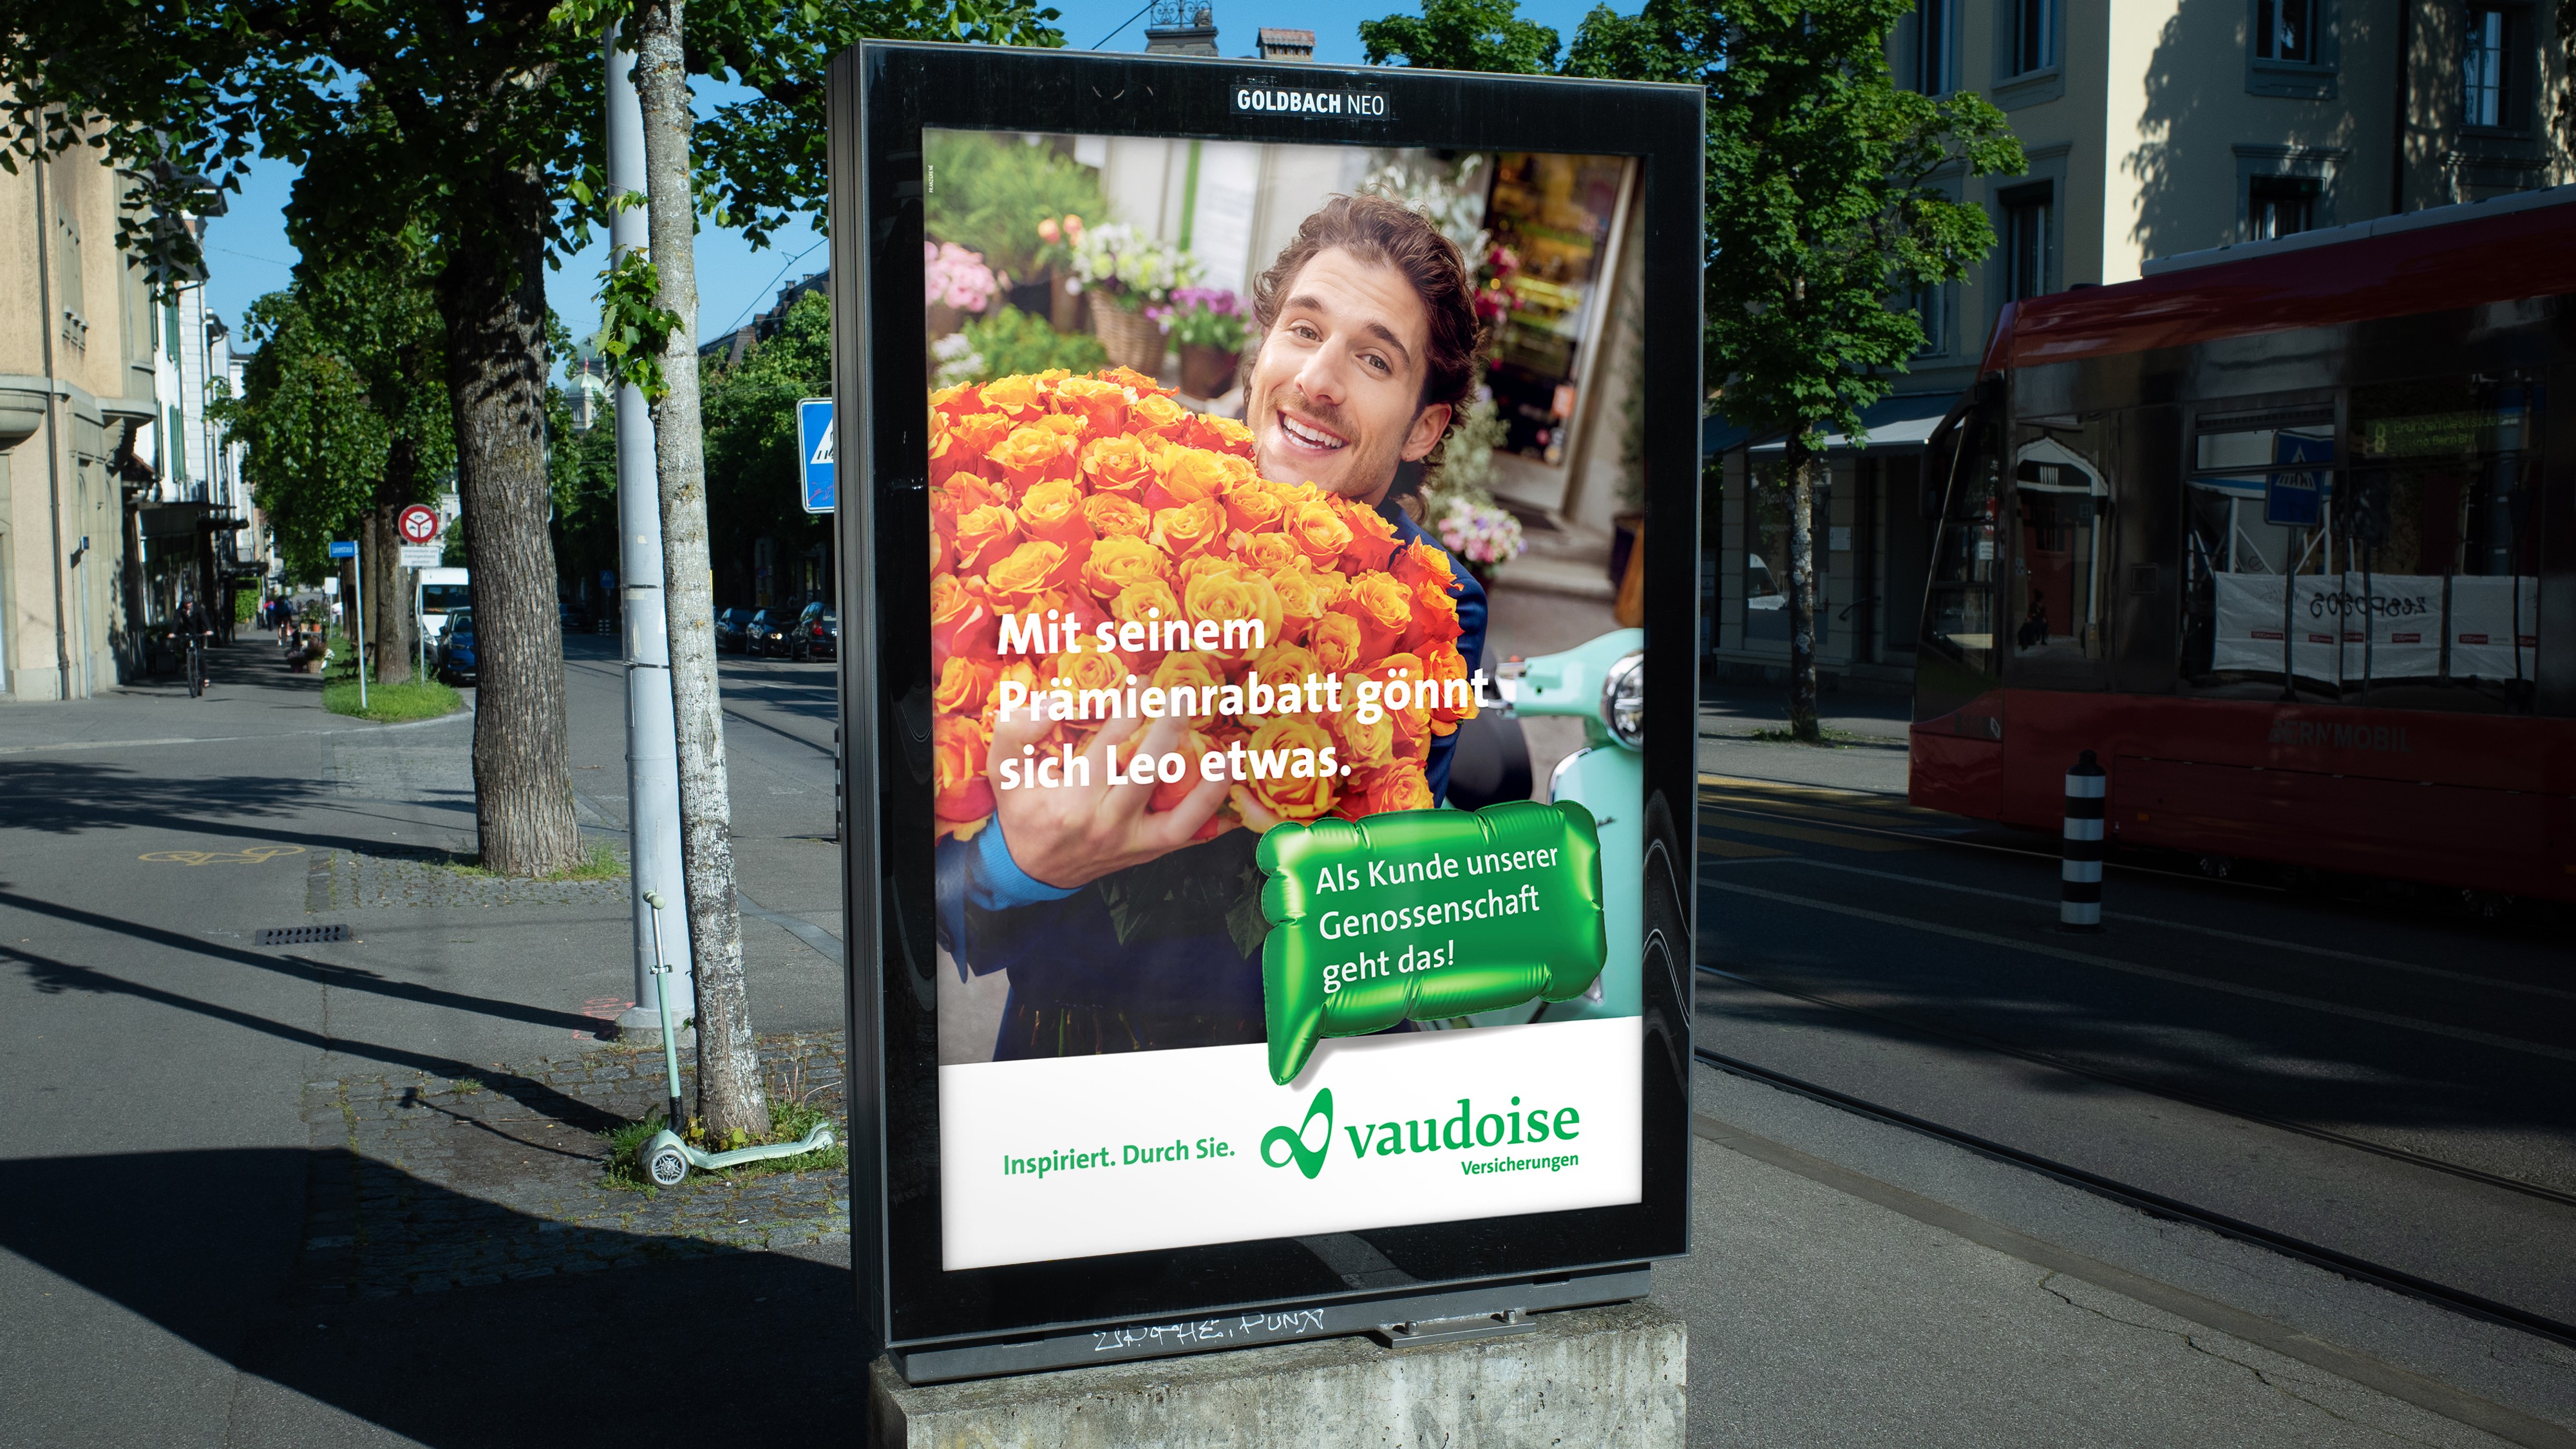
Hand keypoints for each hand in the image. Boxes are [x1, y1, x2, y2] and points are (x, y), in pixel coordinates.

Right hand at [988, 709, 1229, 889]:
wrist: (1031, 869)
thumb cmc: (1022, 811)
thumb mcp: (1003, 769)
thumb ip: (1018, 729)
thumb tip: (1055, 702)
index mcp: (1071, 799)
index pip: (1109, 744)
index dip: (1129, 707)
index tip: (1142, 680)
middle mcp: (1106, 823)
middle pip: (1148, 773)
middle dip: (1169, 730)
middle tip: (1184, 697)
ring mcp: (1131, 843)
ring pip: (1180, 818)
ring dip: (1209, 786)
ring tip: (1227, 753)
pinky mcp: (1147, 854)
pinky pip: (1188, 838)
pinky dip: (1214, 817)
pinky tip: (1232, 792)